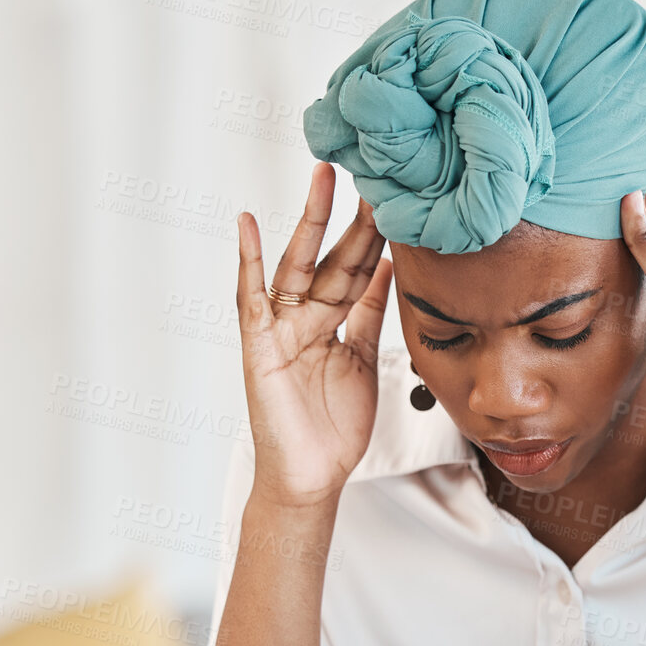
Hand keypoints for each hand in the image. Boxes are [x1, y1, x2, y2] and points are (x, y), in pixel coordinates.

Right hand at [236, 161, 392, 509]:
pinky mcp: (260, 345)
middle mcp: (306, 319)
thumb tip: (390, 267)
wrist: (312, 477)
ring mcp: (281, 329)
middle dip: (352, 217)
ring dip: (312, 221)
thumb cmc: (334, 427)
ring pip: (301, 267)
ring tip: (322, 176)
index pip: (359, 269)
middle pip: (334, 259)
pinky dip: (248, 261)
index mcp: (334, 323)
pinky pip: (252, 298)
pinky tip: (247, 224)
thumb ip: (370, 315)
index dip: (376, 234)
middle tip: (369, 168)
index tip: (397, 195)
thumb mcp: (365, 361)